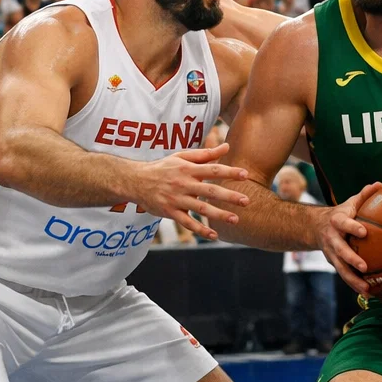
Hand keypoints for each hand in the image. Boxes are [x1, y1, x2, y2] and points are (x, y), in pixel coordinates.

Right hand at [126, 144, 250, 240]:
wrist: (135, 181)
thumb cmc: (163, 167)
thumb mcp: (182, 157)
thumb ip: (205, 154)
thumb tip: (227, 146)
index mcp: (188, 169)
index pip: (212, 170)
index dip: (229, 172)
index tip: (245, 175)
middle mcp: (183, 184)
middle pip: (209, 190)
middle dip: (229, 196)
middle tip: (246, 201)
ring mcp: (176, 199)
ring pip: (200, 208)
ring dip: (218, 215)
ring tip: (235, 219)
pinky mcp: (170, 212)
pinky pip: (187, 223)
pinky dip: (200, 230)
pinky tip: (214, 235)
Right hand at [316, 181, 381, 294]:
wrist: (315, 227)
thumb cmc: (341, 213)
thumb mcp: (350, 203)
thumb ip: (364, 195)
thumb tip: (380, 184)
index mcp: (337, 222)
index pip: (344, 224)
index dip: (353, 228)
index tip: (364, 232)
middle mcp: (332, 239)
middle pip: (340, 251)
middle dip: (351, 259)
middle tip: (364, 267)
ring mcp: (331, 253)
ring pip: (341, 268)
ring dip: (353, 280)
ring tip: (367, 289)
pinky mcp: (334, 263)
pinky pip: (344, 275)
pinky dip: (354, 284)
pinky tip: (368, 293)